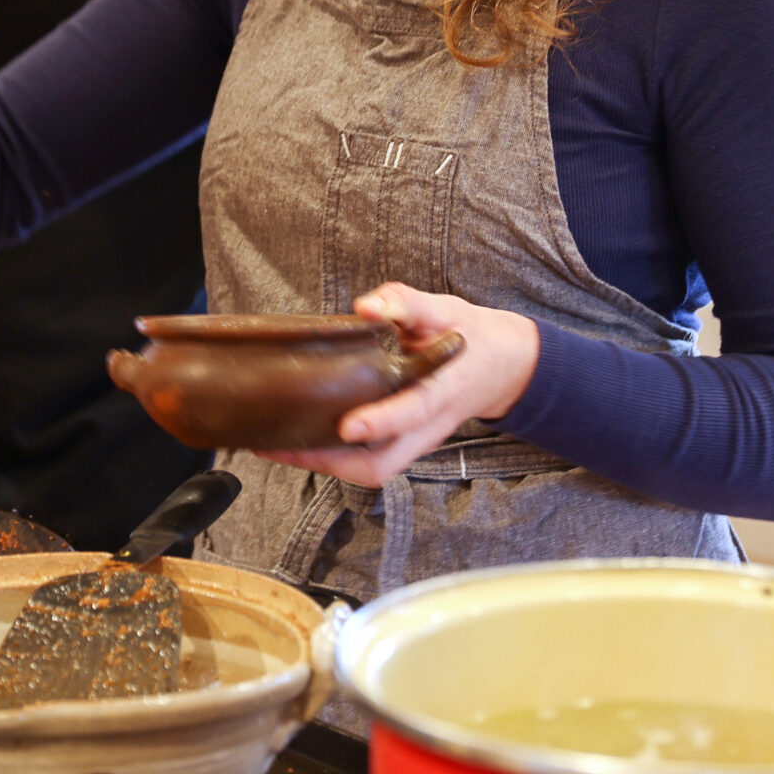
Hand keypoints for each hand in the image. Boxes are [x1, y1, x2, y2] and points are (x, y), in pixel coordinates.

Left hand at [264, 283, 541, 486]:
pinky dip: (329, 457)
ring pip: (370, 469)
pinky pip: (366, 461)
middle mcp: (428, 425)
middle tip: (281, 445)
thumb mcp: (446, 309)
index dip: (381, 421)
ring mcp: (415, 440)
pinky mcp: (402, 443)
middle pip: (382, 463)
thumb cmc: (467, 335)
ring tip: (274, 445)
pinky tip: (295, 440)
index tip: (347, 426)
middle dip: (331, 462)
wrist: (500, 367)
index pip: (414, 411)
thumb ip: (408, 304)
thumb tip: (368, 306)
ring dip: (322, 464)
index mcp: (444, 389)